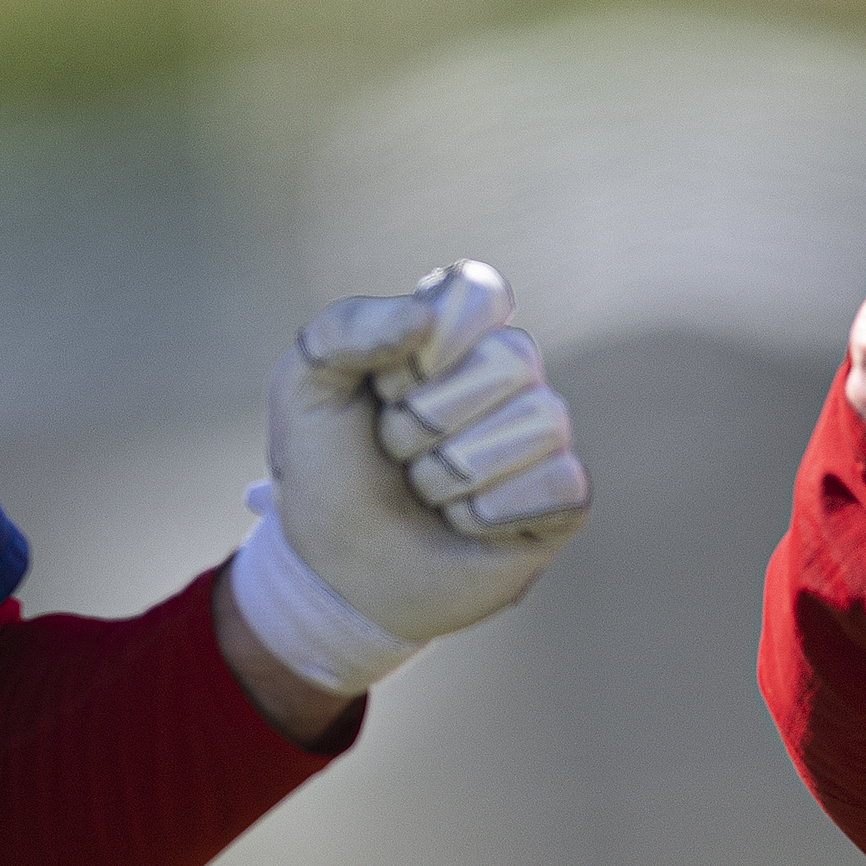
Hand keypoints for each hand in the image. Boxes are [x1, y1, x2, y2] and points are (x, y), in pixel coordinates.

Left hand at [226, 260, 589, 699]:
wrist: (335, 572)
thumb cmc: (325, 472)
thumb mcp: (303, 389)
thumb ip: (344, 329)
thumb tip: (423, 319)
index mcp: (449, 333)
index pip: (480, 292)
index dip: (432, 346)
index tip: (385, 386)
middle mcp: (506, 374)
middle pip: (512, 358)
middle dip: (427, 419)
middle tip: (395, 451)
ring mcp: (539, 436)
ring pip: (540, 421)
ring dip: (453, 471)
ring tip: (425, 491)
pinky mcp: (562, 498)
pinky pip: (560, 482)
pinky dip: (489, 512)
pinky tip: (463, 523)